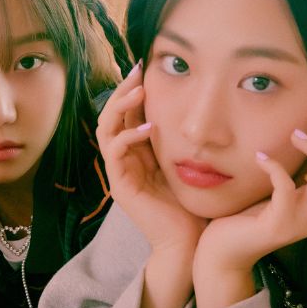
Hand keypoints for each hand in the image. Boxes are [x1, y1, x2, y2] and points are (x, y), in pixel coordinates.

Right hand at [97, 64, 206, 252]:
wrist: (189, 242)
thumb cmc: (193, 204)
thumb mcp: (188, 161)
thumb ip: (184, 137)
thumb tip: (199, 106)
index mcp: (138, 151)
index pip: (127, 112)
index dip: (133, 88)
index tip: (145, 65)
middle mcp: (124, 158)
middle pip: (111, 114)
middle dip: (123, 89)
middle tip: (137, 69)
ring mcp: (119, 171)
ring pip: (107, 128)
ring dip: (120, 106)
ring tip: (139, 90)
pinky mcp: (120, 185)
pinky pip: (114, 153)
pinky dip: (128, 136)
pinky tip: (147, 128)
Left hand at [195, 103, 306, 277]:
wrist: (221, 254)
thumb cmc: (242, 217)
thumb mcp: (272, 188)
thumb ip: (289, 170)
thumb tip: (298, 136)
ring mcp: (299, 222)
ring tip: (296, 133)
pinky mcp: (277, 226)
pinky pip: (286, 192)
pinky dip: (276, 169)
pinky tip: (260, 156)